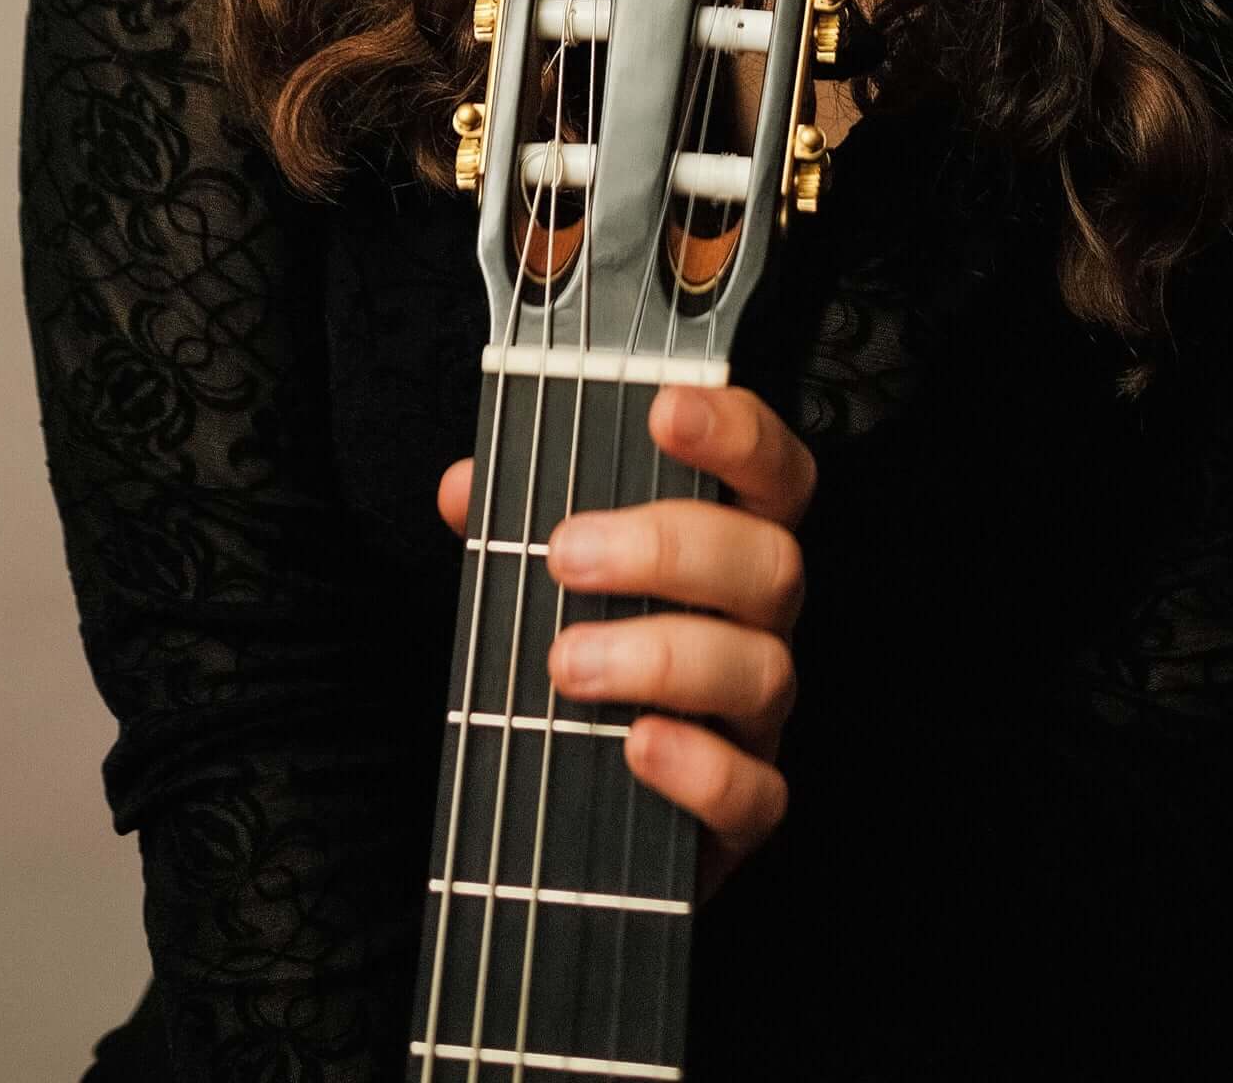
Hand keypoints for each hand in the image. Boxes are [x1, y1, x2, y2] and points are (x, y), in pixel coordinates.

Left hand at [436, 383, 816, 900]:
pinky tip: (634, 746)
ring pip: (761, 671)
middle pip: (770, 563)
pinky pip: (754, 791)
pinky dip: (698, 767)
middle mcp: (755, 627)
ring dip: (661, 657)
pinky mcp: (743, 810)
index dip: (734, 431)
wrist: (585, 823)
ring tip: (566, 662)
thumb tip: (462, 486)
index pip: (769, 471)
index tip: (665, 409)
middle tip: (567, 554)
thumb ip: (508, 532)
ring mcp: (756, 719)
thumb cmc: (585, 667)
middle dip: (669, 549)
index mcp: (724, 551)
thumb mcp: (541, 591)